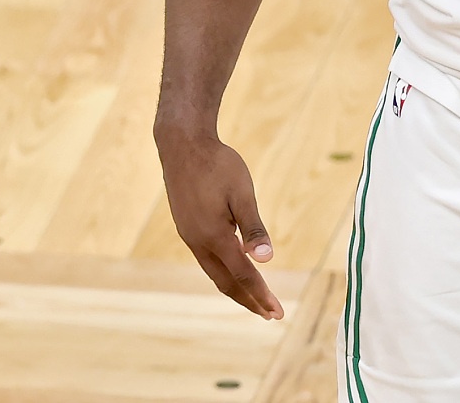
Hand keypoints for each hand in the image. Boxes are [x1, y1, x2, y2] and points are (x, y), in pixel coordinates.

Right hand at [157, 130, 283, 319]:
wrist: (183, 145)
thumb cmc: (217, 165)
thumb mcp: (242, 193)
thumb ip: (253, 227)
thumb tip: (265, 260)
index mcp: (214, 235)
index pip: (242, 274)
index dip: (260, 294)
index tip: (276, 313)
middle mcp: (198, 242)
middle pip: (226, 282)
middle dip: (249, 300)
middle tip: (270, 315)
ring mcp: (190, 236)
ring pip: (214, 272)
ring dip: (236, 288)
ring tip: (254, 299)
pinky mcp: (187, 227)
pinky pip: (207, 260)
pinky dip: (223, 272)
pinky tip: (233, 271)